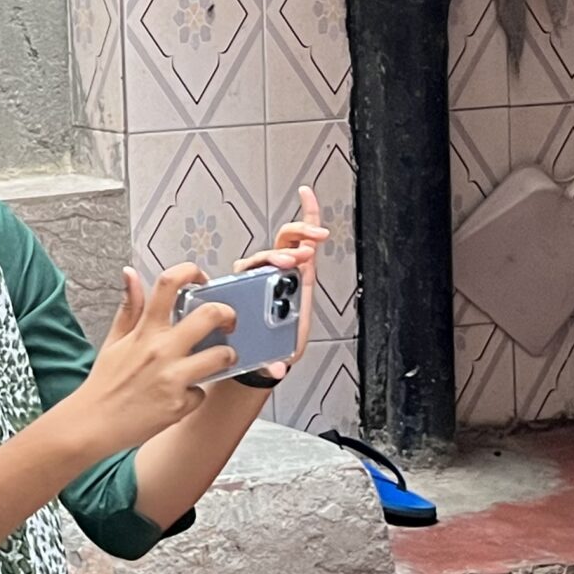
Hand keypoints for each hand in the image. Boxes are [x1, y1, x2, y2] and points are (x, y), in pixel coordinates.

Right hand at [65, 264, 235, 457]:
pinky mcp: (180, 404)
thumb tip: (130, 273)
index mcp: (145, 330)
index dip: (191, 272)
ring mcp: (173, 377)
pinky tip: (181, 396)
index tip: (201, 278)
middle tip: (227, 322)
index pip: (168, 284)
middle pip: (210, 316)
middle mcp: (161, 349)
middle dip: (227, 315)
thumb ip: (129, 307)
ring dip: (227, 356)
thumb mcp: (114, 340)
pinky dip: (195, 393)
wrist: (93, 423)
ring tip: (219, 360)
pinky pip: (203, 392)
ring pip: (222, 356)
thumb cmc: (105, 381)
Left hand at [235, 185, 327, 380]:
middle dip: (289, 245)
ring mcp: (283, 271)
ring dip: (303, 232)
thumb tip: (277, 370)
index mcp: (255, 292)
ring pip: (288, 241)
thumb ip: (270, 362)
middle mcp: (267, 277)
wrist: (261, 351)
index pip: (257, 266)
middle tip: (305, 251)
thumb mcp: (263, 355)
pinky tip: (311, 204)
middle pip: (273, 248)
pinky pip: (303, 241)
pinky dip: (309, 222)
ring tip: (318, 235)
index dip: (269, 261)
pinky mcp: (301, 270)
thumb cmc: (257, 346)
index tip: (285, 264)